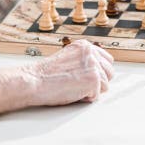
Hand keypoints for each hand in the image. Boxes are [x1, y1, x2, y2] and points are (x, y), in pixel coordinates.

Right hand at [0, 39, 114, 115]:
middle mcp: (91, 52)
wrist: (35, 80)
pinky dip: (85, 98)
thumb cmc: (47, 75)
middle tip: (78, 84)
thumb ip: (83, 61)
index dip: (98, 72)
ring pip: (105, 86)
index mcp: (85, 46)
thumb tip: (99, 72)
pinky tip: (72, 92)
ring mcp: (94, 65)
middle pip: (109, 73)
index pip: (107, 60)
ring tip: (72, 87)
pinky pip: (96, 96)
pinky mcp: (94, 79)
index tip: (86, 77)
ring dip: (90, 91)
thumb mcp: (68, 60)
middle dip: (98, 82)